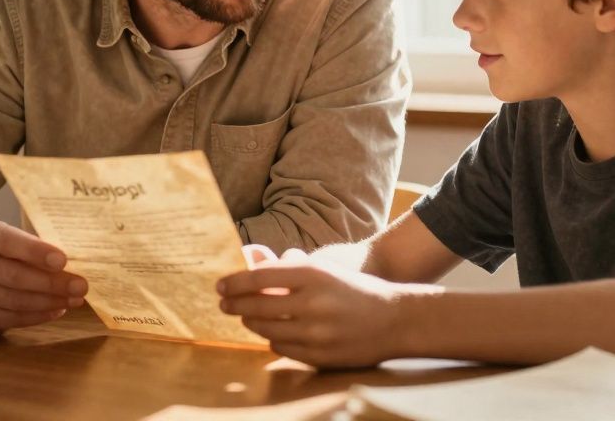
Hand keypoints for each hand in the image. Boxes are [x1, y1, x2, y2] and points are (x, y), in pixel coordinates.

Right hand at [0, 220, 87, 331]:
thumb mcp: (16, 238)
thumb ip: (38, 245)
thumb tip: (76, 259)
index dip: (35, 252)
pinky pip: (11, 319)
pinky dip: (38, 316)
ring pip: (14, 300)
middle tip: (80, 286)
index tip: (63, 260)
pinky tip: (57, 310)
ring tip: (74, 300)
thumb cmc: (6, 252)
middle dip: (51, 283)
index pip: (6, 241)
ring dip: (49, 302)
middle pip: (13, 276)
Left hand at [216, 262, 407, 367]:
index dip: (234, 282)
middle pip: (257, 306)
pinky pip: (281, 348)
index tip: (220, 286)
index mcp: (313, 274)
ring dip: (251, 322)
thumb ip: (284, 266)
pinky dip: (272, 339)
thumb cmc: (352, 289)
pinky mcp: (320, 355)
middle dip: (235, 305)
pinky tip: (273, 331)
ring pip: (266, 329)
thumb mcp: (322, 269)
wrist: (394, 319)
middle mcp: (313, 302)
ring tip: (247, 316)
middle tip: (224, 304)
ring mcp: (316, 332)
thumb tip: (249, 259)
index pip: (259, 278)